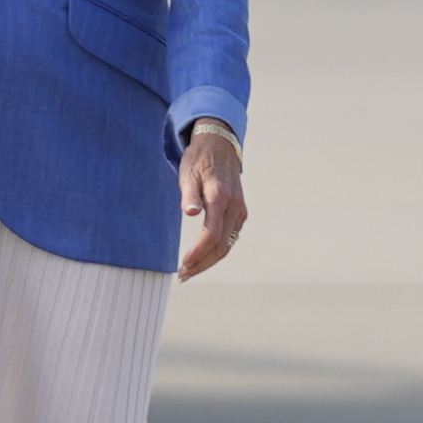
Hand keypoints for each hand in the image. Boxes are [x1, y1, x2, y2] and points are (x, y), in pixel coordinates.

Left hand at [177, 121, 246, 278]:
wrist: (219, 147)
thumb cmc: (199, 160)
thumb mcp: (188, 174)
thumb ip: (189, 195)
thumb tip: (190, 212)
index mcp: (221, 197)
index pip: (212, 235)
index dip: (198, 253)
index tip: (183, 264)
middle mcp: (234, 207)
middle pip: (222, 246)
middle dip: (202, 264)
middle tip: (183, 275)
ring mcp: (240, 210)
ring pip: (227, 244)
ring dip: (209, 260)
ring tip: (190, 270)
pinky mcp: (239, 212)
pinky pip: (230, 237)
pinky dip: (217, 250)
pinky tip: (203, 256)